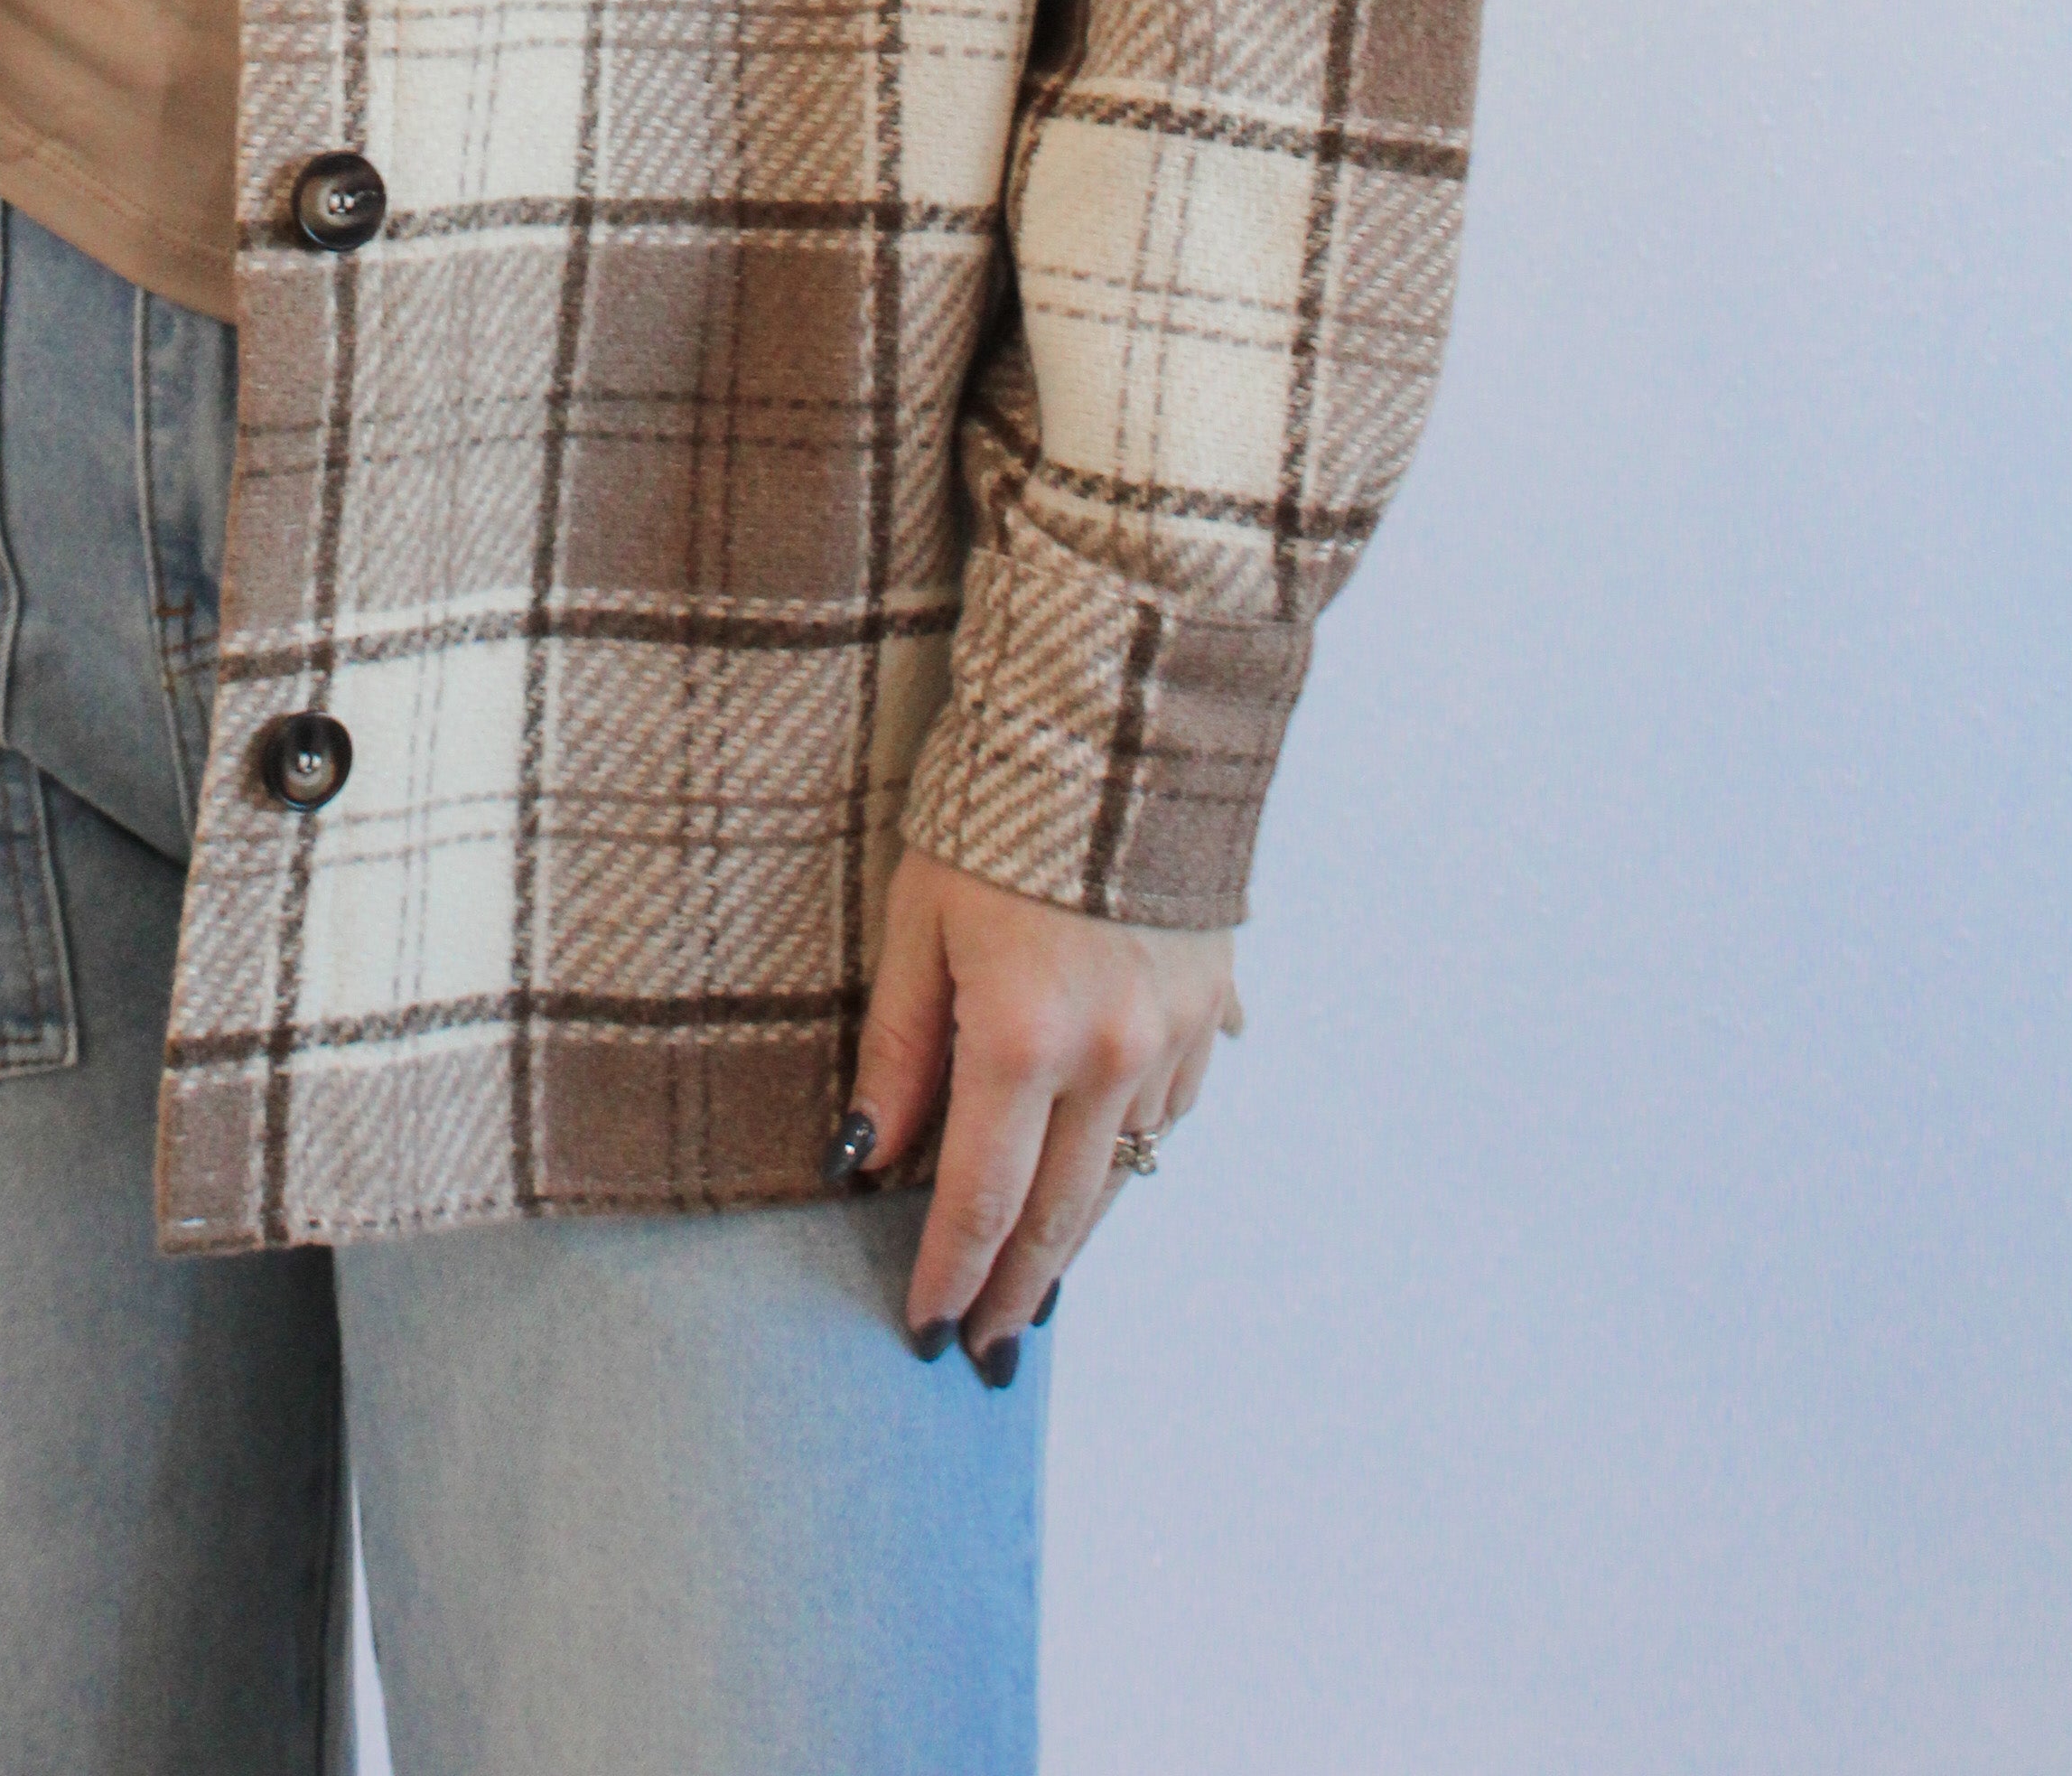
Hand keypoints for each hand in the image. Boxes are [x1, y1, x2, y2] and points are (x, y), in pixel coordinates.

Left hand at [850, 846, 1242, 1371]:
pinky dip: (1128, 1155)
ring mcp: (1170, 1036)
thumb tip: (863, 1159)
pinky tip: (1099, 1176)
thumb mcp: (916, 920)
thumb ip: (898, 1050)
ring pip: (1121, 1174)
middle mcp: (1110, 1054)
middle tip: (983, 1349)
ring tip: (1034, 1291)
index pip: (980, 1197)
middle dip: (1015, 1290)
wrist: (1119, 723)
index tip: (925, 1329)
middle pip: (1060, 1213)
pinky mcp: (1208, 1008)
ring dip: (1075, 1239)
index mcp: (1025, 1036)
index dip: (949, 1272)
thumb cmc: (994, 810)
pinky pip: (1168, 1111)